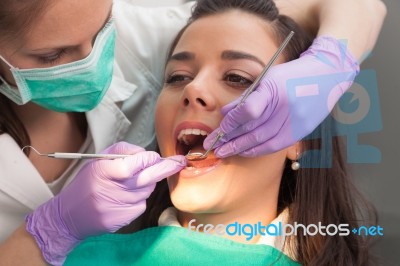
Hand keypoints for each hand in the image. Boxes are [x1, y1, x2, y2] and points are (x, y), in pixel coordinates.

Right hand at [25, 142, 185, 264]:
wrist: (69, 216)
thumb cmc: (87, 183)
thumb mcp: (98, 160)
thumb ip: (123, 152)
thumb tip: (147, 154)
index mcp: (102, 171)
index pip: (134, 164)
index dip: (149, 159)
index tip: (155, 156)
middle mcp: (110, 189)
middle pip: (148, 178)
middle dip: (166, 168)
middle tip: (179, 162)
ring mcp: (118, 206)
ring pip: (147, 191)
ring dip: (147, 183)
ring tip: (131, 182)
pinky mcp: (123, 219)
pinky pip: (141, 204)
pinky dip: (139, 198)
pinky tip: (126, 197)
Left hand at [204, 36, 358, 156]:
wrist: (327, 77)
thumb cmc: (292, 75)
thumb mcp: (267, 78)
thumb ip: (246, 97)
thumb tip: (224, 113)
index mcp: (275, 89)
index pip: (248, 111)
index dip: (231, 123)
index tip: (218, 130)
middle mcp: (286, 107)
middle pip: (253, 129)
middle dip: (230, 140)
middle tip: (213, 147)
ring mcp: (295, 121)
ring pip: (263, 141)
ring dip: (241, 149)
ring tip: (224, 152)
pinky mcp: (301, 131)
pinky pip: (275, 146)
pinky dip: (257, 150)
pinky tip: (244, 152)